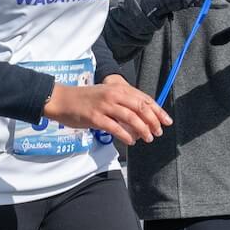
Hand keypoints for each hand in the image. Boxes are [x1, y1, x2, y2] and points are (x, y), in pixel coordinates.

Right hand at [42, 81, 172, 145]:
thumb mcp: (106, 94)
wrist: (62, 99)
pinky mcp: (96, 117)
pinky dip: (125, 135)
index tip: (166, 121)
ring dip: (142, 130)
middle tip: (158, 132)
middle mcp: (113, 95)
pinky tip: (131, 141)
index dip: (158, 110)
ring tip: (148, 138)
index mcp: (118, 88)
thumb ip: (123, 101)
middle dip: (153, 121)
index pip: (144, 98)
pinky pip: (115, 127)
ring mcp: (104, 106)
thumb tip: (142, 115)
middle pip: (140, 107)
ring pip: (131, 118)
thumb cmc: (85, 99)